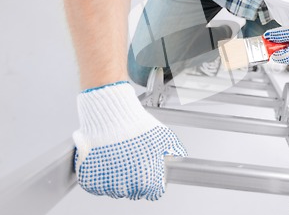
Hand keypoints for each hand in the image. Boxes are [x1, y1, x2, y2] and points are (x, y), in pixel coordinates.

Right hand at [73, 82, 186, 200]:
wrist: (112, 116)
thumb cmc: (138, 126)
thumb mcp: (166, 138)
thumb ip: (175, 155)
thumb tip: (177, 162)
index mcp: (147, 182)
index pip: (154, 193)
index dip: (154, 181)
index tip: (150, 171)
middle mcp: (127, 187)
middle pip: (135, 192)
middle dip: (136, 177)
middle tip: (134, 158)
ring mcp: (106, 185)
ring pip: (115, 189)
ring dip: (118, 176)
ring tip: (120, 155)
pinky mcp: (90, 180)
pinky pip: (98, 184)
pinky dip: (102, 174)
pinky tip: (108, 159)